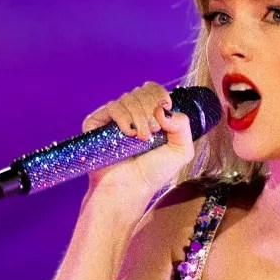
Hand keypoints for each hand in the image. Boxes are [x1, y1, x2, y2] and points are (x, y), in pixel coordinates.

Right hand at [81, 81, 195, 200]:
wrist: (130, 189)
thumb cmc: (153, 173)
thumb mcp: (181, 150)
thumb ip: (183, 125)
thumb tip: (162, 108)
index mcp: (149, 115)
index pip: (153, 90)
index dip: (160, 97)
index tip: (165, 114)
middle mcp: (130, 113)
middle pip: (143, 91)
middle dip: (151, 110)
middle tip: (152, 133)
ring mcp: (113, 118)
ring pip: (129, 98)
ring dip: (140, 118)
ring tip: (141, 139)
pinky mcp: (96, 123)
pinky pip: (113, 107)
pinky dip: (124, 118)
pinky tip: (128, 134)